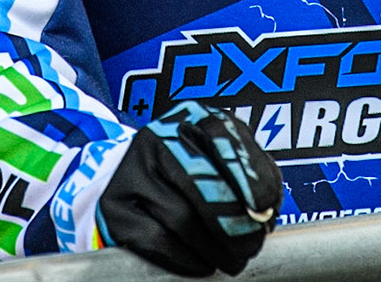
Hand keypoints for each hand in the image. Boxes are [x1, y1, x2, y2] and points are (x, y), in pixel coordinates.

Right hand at [96, 101, 284, 276]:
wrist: (132, 185)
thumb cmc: (187, 175)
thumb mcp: (219, 160)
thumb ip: (250, 175)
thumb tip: (265, 211)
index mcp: (189, 117)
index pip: (223, 135)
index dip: (250, 173)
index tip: (265, 208)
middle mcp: (157, 138)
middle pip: (204, 183)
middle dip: (236, 223)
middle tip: (251, 245)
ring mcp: (132, 172)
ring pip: (183, 218)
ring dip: (216, 248)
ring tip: (233, 259)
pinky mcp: (115, 208)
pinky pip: (159, 241)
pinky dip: (189, 259)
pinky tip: (203, 262)